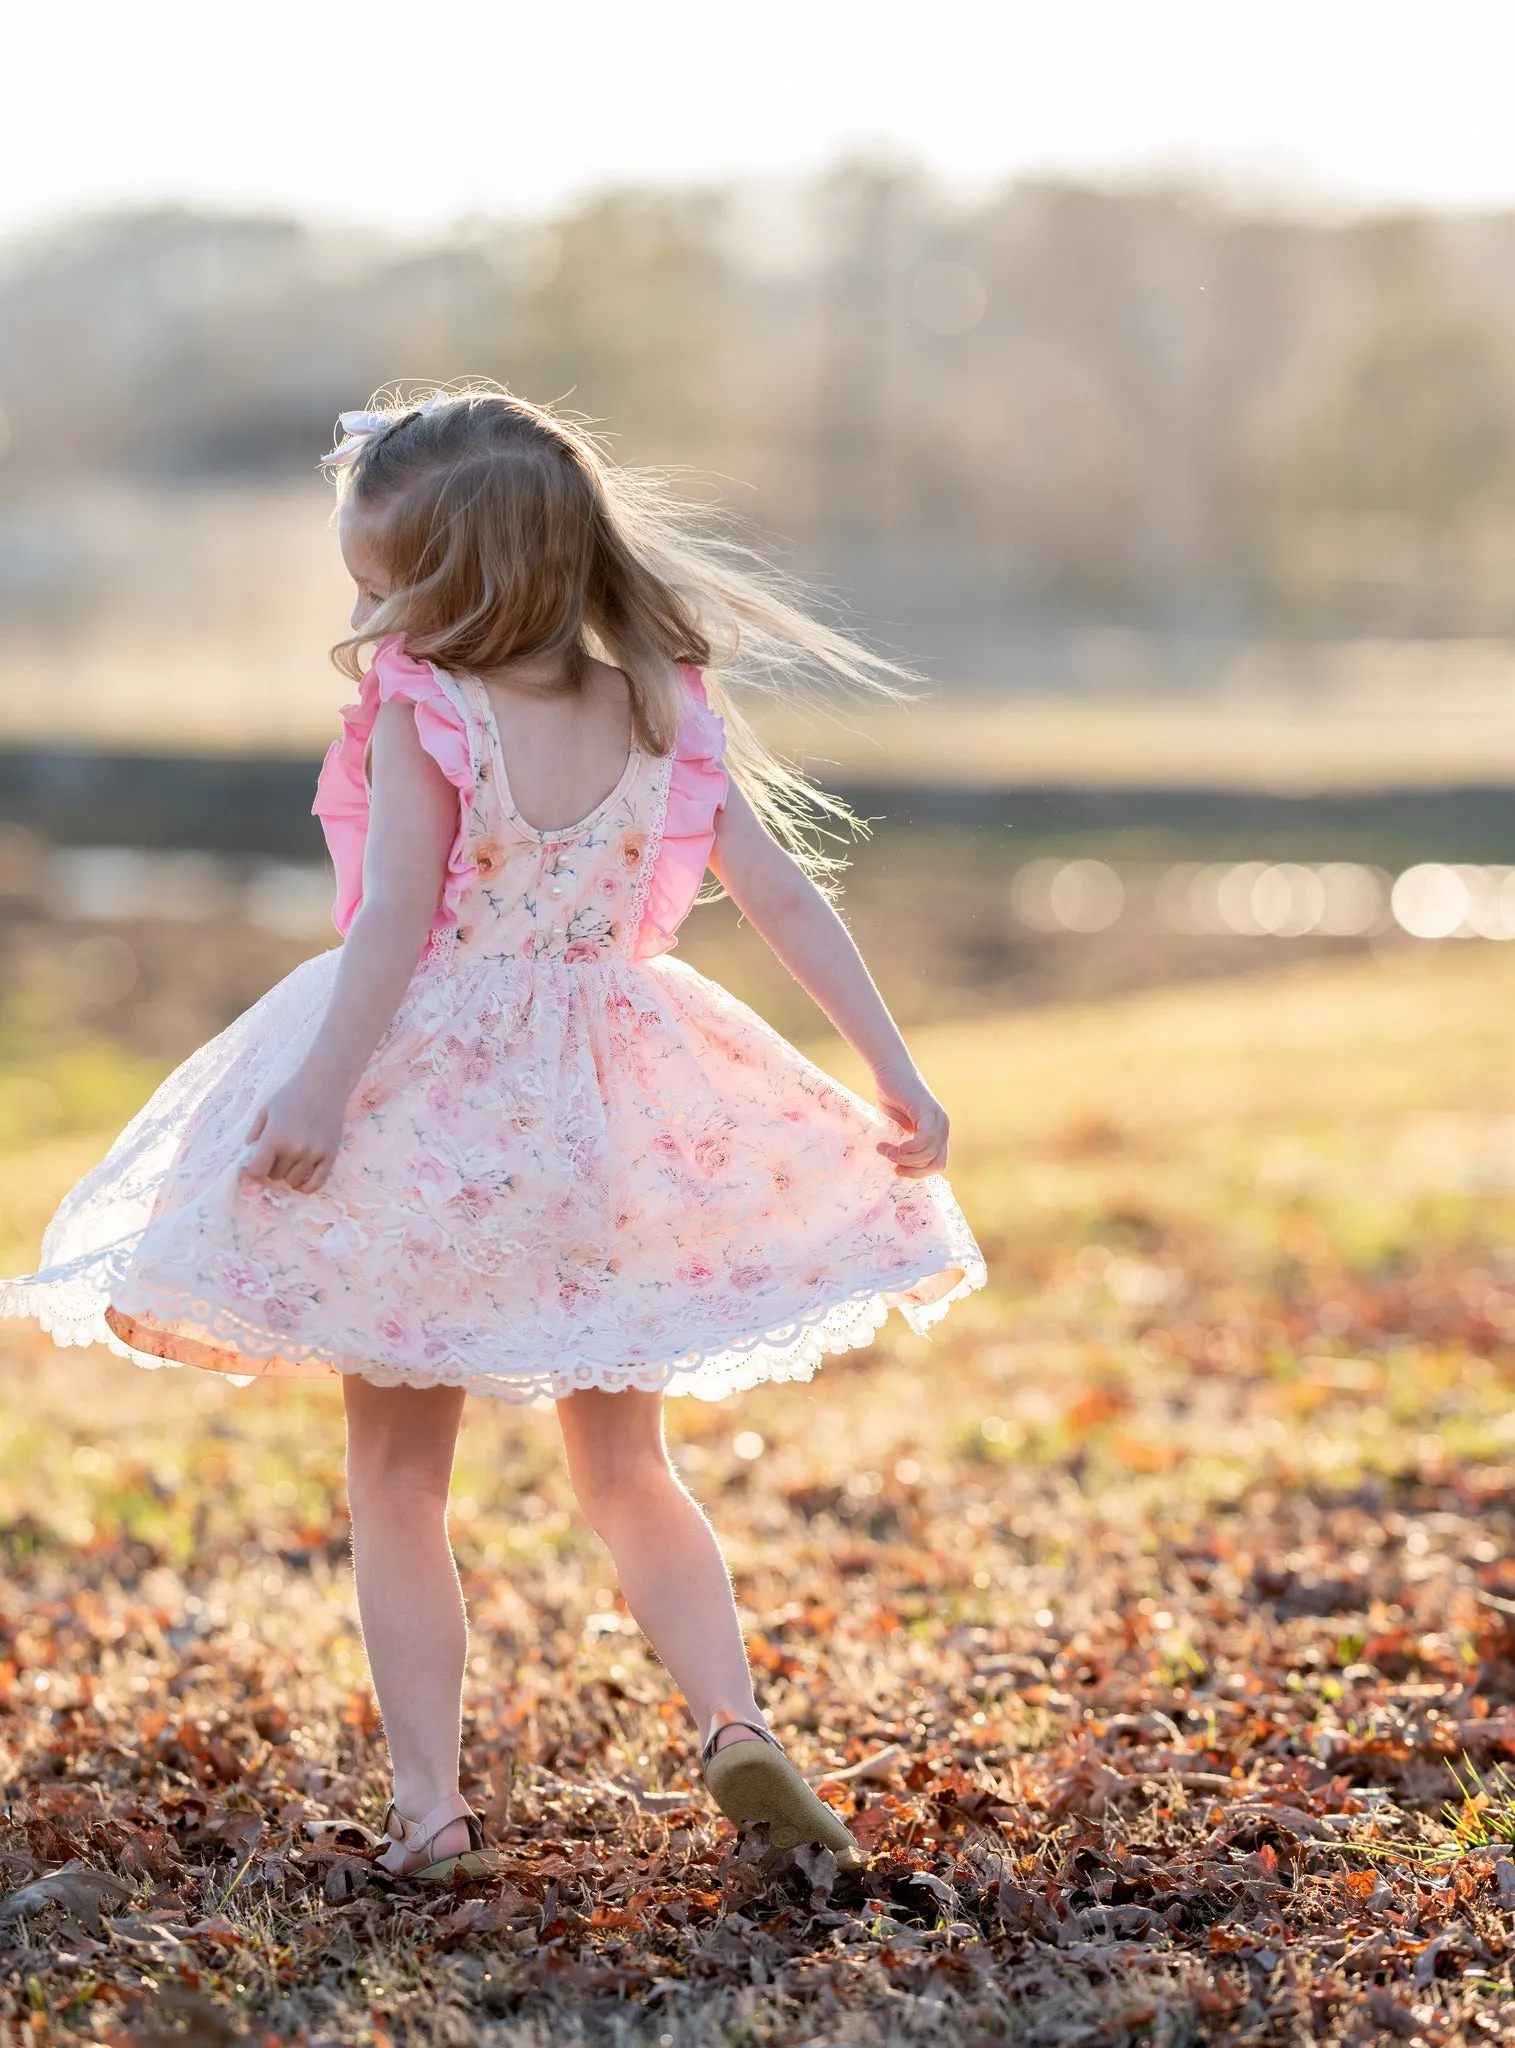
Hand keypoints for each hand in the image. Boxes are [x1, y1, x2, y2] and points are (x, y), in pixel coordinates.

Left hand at [243, 1073, 345, 1193]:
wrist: (325, 1084)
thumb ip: (255, 1131)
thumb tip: (248, 1150)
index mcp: (274, 1138)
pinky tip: (301, 1181)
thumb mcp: (266, 1109)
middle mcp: (294, 1149)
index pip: (257, 1171)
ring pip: (293, 1181)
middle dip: (271, 1168)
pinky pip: (316, 1183)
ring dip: (288, 1174)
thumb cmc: (292, 1094)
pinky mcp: (330, 1156)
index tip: (256, 1163)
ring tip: (290, 1160)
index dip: (253, 1170)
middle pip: (275, 1176)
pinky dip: (306, 1187)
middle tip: (276, 1155)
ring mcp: (314, 1154)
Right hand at [873, 1061, 949, 1178]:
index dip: (919, 1173)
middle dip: (914, 1171)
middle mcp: (943, 1127)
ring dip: (905, 1158)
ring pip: (930, 1153)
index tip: (897, 1170)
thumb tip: (896, 1167)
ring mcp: (938, 1119)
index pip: (938, 1163)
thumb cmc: (891, 1098)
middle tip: (893, 1166)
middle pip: (938, 1163)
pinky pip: (925, 1139)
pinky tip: (893, 1146)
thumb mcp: (897, 1128)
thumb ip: (902, 1144)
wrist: (890, 1070)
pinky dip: (908, 1148)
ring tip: (885, 1150)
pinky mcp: (928, 1110)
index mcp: (938, 1133)